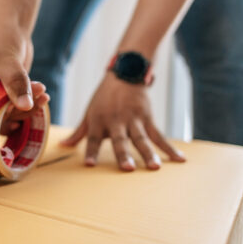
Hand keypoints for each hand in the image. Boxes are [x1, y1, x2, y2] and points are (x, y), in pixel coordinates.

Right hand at [0, 16, 49, 110]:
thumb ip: (15, 83)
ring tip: (42, 92)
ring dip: (28, 106)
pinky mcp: (4, 94)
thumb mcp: (6, 62)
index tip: (16, 112)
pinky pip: (16, 105)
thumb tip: (26, 105)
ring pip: (9, 112)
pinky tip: (43, 96)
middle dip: (18, 109)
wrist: (10, 24)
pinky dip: (30, 102)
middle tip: (37, 96)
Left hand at [62, 73, 185, 170]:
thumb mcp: (89, 113)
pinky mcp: (147, 118)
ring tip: (154, 168)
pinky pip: (159, 135)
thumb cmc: (103, 99)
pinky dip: (169, 148)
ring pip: (142, 139)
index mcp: (98, 121)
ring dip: (149, 154)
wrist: (124, 74)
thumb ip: (79, 132)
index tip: (89, 165)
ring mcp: (133, 120)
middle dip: (123, 154)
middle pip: (119, 140)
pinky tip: (180, 160)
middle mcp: (115, 121)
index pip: (92, 139)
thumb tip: (63, 146)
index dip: (91, 151)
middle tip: (127, 169)